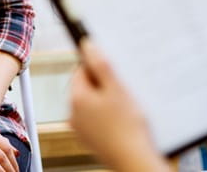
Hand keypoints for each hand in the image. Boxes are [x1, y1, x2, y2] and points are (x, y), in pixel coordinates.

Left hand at [69, 40, 168, 171]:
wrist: (133, 160)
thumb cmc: (128, 128)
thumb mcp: (116, 89)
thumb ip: (100, 65)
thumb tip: (87, 45)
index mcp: (77, 98)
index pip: (80, 70)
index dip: (96, 66)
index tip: (113, 69)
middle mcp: (73, 114)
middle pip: (85, 87)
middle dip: (102, 84)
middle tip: (122, 87)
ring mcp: (81, 128)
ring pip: (91, 104)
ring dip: (105, 100)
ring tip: (125, 106)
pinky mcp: (90, 139)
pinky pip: (96, 120)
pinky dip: (106, 116)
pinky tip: (122, 120)